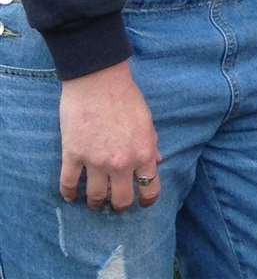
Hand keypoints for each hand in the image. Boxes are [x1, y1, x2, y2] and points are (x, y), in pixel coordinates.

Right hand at [59, 61, 160, 210]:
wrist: (99, 82)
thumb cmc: (127, 98)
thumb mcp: (147, 122)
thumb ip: (151, 145)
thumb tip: (156, 163)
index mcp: (143, 153)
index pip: (150, 187)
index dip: (147, 200)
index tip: (143, 204)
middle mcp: (121, 162)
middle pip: (120, 200)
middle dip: (119, 206)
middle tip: (115, 204)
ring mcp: (95, 161)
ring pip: (95, 197)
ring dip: (95, 203)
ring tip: (94, 202)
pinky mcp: (73, 156)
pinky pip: (68, 184)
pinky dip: (68, 194)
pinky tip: (70, 196)